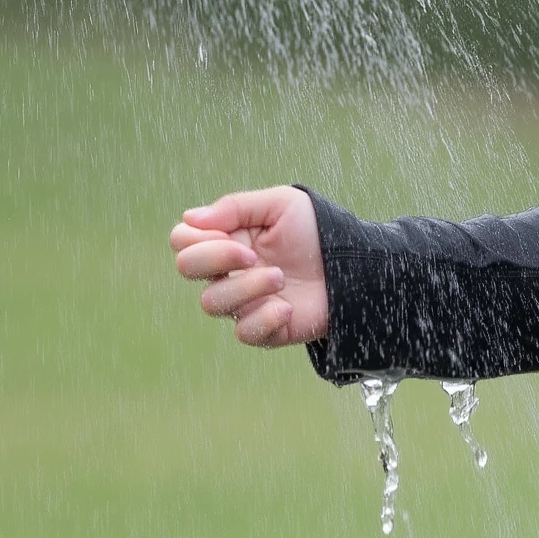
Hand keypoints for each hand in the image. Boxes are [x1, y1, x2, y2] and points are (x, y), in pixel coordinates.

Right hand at [169, 186, 329, 348]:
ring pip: (212, 302)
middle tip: (252, 255)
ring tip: (280, 277)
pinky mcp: (266, 328)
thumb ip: (235, 207)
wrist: (356, 264)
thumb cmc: (316, 231)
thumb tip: (190, 218)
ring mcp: (244, 301)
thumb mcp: (280, 205)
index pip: (183, 240)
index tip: (231, 235)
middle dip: (215, 258)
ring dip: (245, 288)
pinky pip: (244, 332)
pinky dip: (263, 319)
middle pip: (187, 268)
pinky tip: (287, 306)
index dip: (196, 238)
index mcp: (226, 238)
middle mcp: (228, 271)